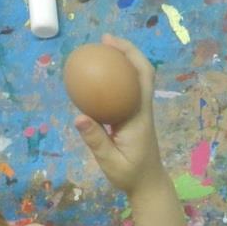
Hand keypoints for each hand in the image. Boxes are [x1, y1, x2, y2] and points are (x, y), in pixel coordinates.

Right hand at [73, 34, 164, 196]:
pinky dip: (114, 82)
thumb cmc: (130, 175)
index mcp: (139, 116)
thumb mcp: (110, 161)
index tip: (110, 43)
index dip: (129, 56)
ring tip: (98, 54)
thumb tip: (79, 116)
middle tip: (103, 41)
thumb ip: (96, 140)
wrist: (147, 184)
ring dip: (121, 64)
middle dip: (126, 52)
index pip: (141, 78)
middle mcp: (142, 109)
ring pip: (135, 81)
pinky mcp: (134, 118)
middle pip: (141, 72)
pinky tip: (96, 82)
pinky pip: (125, 93)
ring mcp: (139, 113)